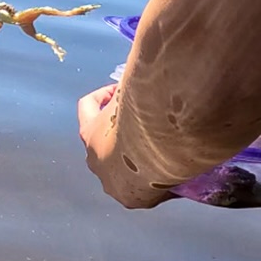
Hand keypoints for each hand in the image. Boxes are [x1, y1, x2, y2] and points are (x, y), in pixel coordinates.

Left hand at [77, 85, 174, 208]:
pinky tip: (173, 172)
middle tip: (147, 123)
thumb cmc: (140, 118)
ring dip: (138, 161)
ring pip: (122, 170)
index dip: (102, 95)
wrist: (153, 154)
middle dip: (122, 132)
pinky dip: (153, 181)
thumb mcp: (135, 90)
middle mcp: (94, 159)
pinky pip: (141, 189)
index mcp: (90, 131)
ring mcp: (109, 182)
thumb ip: (135, 80)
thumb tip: (144, 62)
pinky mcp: (129, 199)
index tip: (120, 89)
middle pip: (103, 142)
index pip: (87, 106)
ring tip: (165, 151)